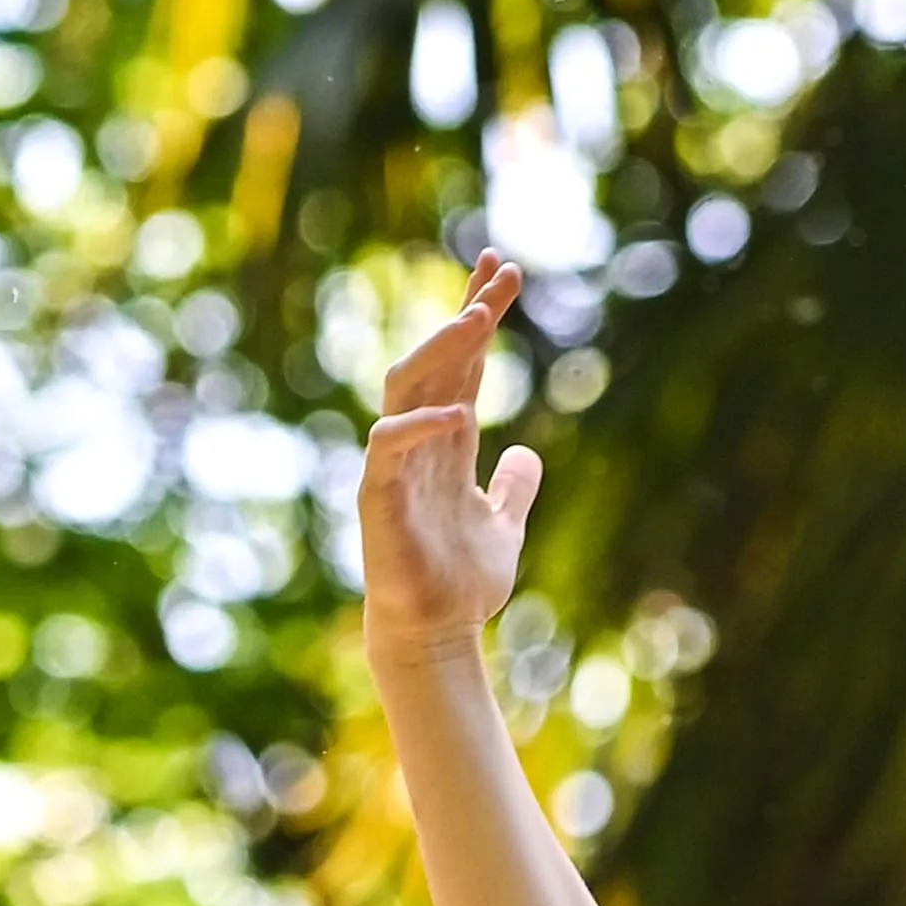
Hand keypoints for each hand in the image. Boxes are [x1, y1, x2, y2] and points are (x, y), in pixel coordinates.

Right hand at [359, 252, 540, 659]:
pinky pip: (390, 448)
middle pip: (438, 361)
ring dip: (442, 351)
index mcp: (448, 443)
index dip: (479, 317)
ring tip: (479, 319)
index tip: (504, 273)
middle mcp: (420, 443)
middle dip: (466, 314)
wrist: (437, 634)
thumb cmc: (462, 584)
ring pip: (409, 388)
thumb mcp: (504, 527)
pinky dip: (420, 427)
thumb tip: (526, 455)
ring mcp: (396, 466)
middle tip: (497, 271)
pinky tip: (457, 414)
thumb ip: (513, 489)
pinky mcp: (379, 498)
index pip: (464, 365)